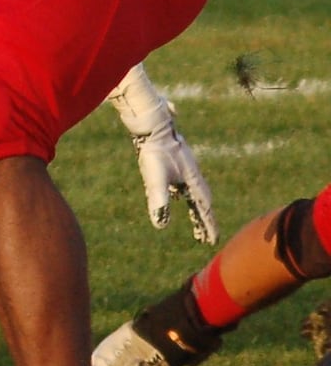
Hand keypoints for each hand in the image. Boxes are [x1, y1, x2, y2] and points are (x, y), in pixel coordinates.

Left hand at [134, 125, 216, 243]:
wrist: (153, 125)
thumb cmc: (154, 152)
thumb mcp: (155, 179)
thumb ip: (158, 200)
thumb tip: (160, 224)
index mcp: (193, 182)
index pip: (204, 209)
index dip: (208, 225)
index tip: (212, 241)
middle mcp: (193, 176)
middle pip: (203, 202)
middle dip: (205, 219)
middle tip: (205, 236)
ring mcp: (186, 168)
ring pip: (195, 192)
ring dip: (196, 207)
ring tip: (196, 219)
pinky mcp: (176, 161)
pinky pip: (185, 182)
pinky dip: (186, 193)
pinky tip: (177, 192)